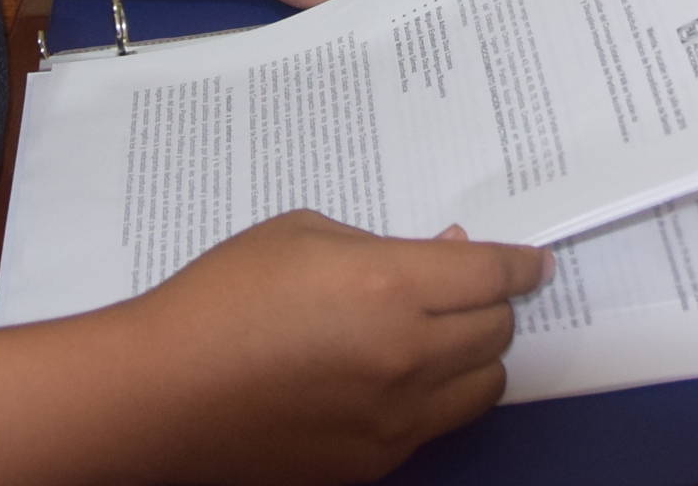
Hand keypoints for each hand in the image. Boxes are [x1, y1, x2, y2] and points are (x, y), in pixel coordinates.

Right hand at [126, 211, 549, 483]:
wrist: (163, 393)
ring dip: (476, 355)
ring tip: (441, 336)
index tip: (534, 262)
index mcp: (389, 286)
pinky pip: (437, 425)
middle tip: (469, 290)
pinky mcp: (374, 461)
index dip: (521, 264)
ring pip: (484, 385)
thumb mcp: (306, 235)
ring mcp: (394, 419)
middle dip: (493, 304)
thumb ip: (384, 245)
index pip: (490, 274)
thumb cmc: (223, 297)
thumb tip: (446, 255)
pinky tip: (396, 378)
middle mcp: (406, 356)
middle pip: (497, 329)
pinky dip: (435, 397)